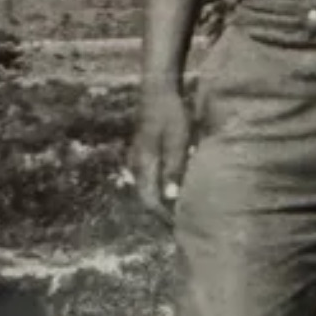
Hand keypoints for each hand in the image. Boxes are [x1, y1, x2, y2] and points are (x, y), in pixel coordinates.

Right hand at [129, 85, 191, 217]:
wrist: (158, 89)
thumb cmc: (171, 114)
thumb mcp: (178, 141)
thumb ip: (174, 169)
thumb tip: (170, 197)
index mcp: (143, 163)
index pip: (149, 200)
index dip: (163, 217)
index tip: (178, 226)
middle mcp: (135, 163)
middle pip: (145, 197)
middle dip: (161, 212)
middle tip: (180, 223)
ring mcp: (135, 157)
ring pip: (145, 187)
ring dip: (159, 200)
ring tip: (177, 209)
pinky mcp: (141, 151)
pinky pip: (147, 176)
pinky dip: (158, 186)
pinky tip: (172, 188)